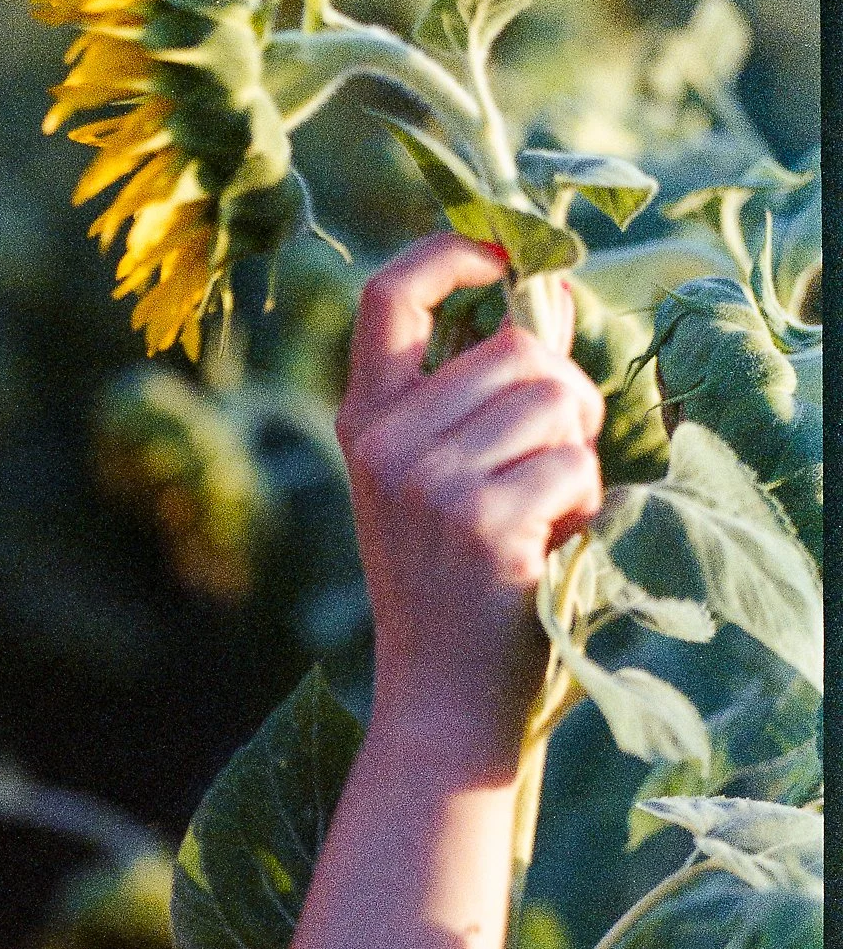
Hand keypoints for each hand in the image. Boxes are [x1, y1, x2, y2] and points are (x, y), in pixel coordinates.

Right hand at [336, 235, 602, 779]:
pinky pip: (576, 464)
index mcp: (364, 422)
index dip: (452, 251)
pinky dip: (584, 504)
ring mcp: (425, 483)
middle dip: (564, 393)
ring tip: (543, 514)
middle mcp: (382, 443)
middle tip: (552, 461)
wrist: (440, 697)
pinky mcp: (479, 522)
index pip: (387, 294)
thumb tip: (550, 293)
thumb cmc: (457, 585)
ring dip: (578, 454)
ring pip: (557, 398)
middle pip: (518, 347)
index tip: (507, 253)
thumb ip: (481, 391)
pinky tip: (548, 549)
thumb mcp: (439, 479)